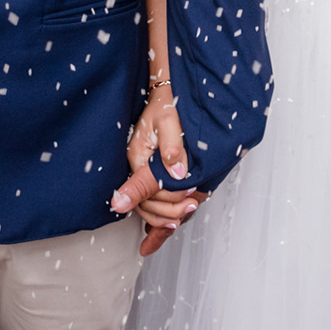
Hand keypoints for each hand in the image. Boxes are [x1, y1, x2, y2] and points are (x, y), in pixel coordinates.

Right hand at [114, 86, 206, 255]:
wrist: (167, 89)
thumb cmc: (168, 103)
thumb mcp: (171, 122)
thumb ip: (172, 150)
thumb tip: (175, 175)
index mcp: (136, 157)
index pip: (148, 192)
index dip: (169, 200)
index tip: (189, 200)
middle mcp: (136, 167)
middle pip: (148, 203)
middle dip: (171, 209)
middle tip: (195, 203)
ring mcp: (142, 171)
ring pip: (150, 205)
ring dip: (168, 213)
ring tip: (191, 208)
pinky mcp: (150, 172)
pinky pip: (151, 201)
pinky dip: (155, 221)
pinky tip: (155, 240)